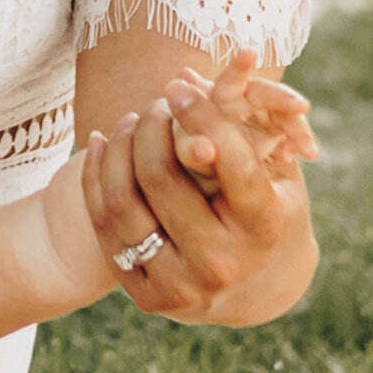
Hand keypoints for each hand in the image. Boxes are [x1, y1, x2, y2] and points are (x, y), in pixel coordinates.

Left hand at [81, 54, 318, 324]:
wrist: (254, 291)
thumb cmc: (269, 211)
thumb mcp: (275, 170)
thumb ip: (243, 123)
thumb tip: (186, 75)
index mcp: (263, 228)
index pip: (227, 160)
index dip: (197, 114)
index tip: (177, 87)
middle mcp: (221, 263)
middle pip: (160, 176)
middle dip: (151, 126)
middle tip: (154, 104)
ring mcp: (181, 286)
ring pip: (122, 202)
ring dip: (118, 149)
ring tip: (128, 122)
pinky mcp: (148, 297)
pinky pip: (105, 228)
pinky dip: (97, 179)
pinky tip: (102, 146)